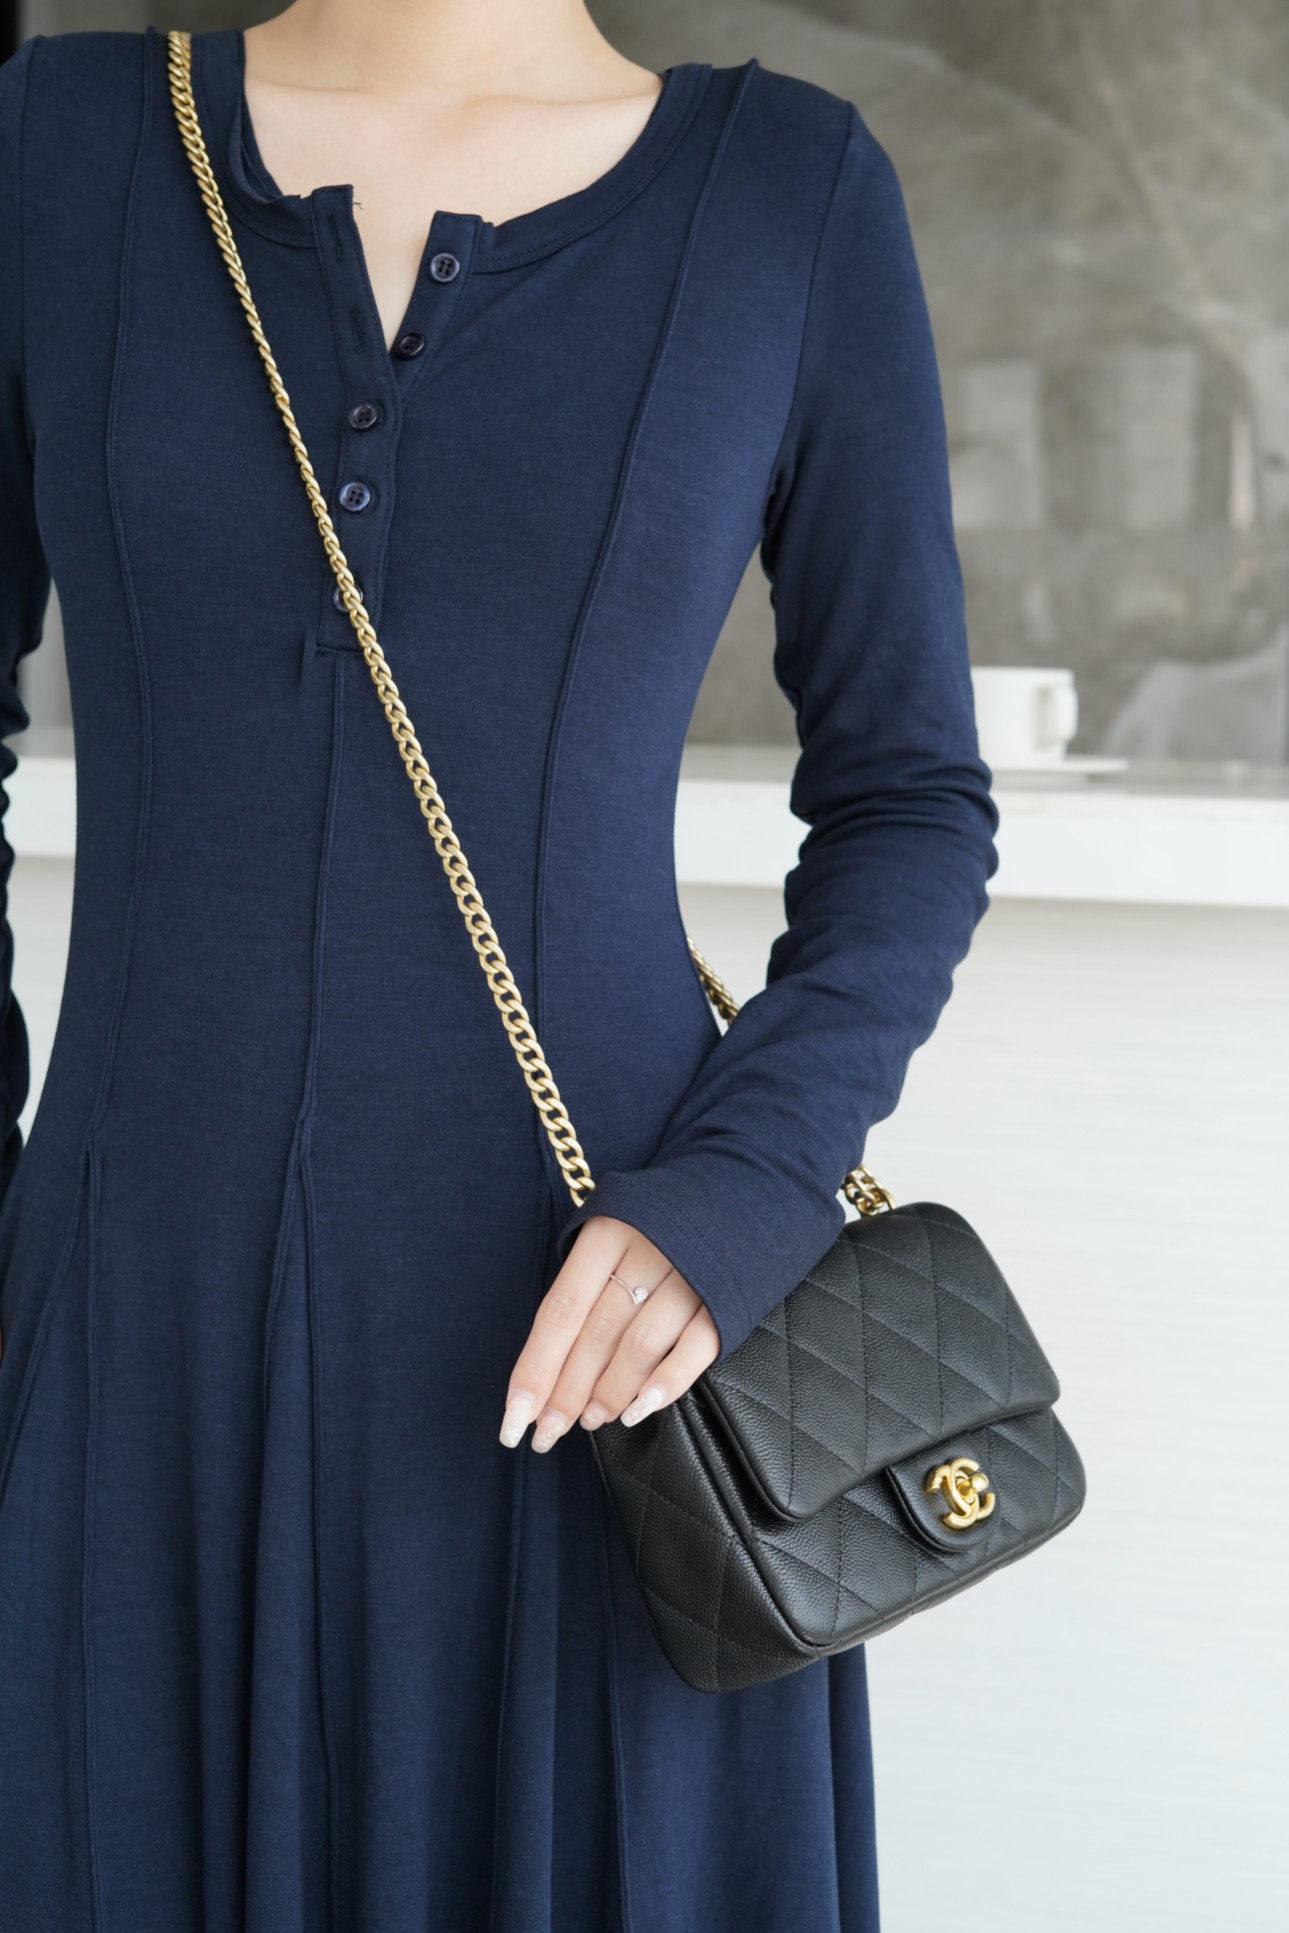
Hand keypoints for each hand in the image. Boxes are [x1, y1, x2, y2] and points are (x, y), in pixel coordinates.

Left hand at [498, 1215, 718, 1452]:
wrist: (739, 1196)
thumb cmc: (657, 1225)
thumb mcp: (610, 1236)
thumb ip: (581, 1289)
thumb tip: (545, 1369)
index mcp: (607, 1232)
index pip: (560, 1312)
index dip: (536, 1369)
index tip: (514, 1418)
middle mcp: (647, 1249)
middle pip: (597, 1333)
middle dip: (568, 1392)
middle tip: (548, 1433)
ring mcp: (690, 1273)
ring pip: (640, 1345)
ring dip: (611, 1391)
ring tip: (592, 1419)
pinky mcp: (726, 1297)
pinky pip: (694, 1349)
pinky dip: (665, 1384)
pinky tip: (639, 1408)